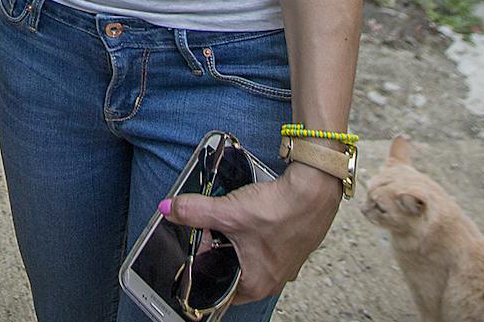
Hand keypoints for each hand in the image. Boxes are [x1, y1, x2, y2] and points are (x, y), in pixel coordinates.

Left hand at [166, 159, 342, 301]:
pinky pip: (261, 243)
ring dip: (232, 240)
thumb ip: (194, 212)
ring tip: (225, 220)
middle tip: (207, 232)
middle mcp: (272, 279)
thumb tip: (169, 209)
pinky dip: (248, 231)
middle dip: (215, 251)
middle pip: (231, 270)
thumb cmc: (281, 211)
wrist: (314, 191)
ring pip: (246, 255)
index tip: (193, 256)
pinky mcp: (289, 244)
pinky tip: (245, 214)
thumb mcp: (227, 212)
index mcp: (256, 284)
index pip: (219, 292)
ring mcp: (284, 262)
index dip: (202, 272)